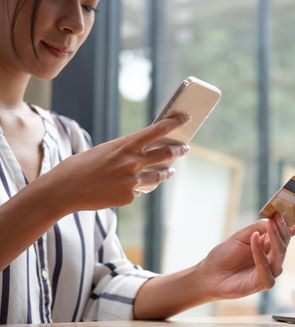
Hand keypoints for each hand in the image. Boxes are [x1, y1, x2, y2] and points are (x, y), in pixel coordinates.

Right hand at [47, 115, 190, 210]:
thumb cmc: (82, 166)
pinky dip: (138, 188)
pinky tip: (129, 187)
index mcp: (125, 145)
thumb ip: (127, 152)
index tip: (186, 118)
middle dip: (179, 150)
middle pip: (166, 153)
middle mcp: (133, 161)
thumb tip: (148, 155)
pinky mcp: (130, 197)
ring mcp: (133, 181)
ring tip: (171, 170)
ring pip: (160, 175)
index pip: (157, 130)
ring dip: (167, 172)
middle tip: (185, 147)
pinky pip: (141, 191)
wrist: (64, 190)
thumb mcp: (105, 151)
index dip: (174, 123)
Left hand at [196, 208, 294, 299]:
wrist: (210, 274)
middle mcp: (274, 256)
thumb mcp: (242, 234)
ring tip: (269, 224)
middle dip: (284, 226)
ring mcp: (271, 270)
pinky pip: (266, 267)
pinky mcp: (264, 282)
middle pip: (287, 240)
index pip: (292, 232)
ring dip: (275, 236)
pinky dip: (259, 251)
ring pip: (280, 252)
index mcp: (271, 242)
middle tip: (278, 215)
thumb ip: (259, 227)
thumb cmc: (225, 254)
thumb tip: (274, 220)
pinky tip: (254, 239)